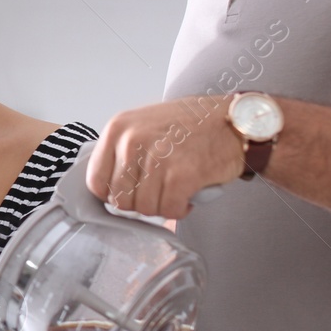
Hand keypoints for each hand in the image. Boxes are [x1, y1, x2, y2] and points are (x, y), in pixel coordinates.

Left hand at [87, 99, 246, 217]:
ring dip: (161, 206)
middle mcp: (132, 141)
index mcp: (118, 128)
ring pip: (144, 208)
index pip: (96, 179)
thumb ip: (123, 151)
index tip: (127, 194)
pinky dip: (179, 209)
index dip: (112, 194)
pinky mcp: (181, 175)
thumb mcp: (144, 124)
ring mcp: (157, 158)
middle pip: (120, 199)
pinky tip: (187, 196)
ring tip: (174, 190)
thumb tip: (107, 186)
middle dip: (140, 203)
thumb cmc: (191, 124)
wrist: (234, 121)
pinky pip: (168, 210)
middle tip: (158, 192)